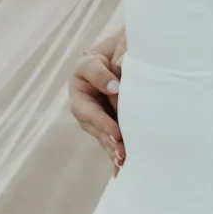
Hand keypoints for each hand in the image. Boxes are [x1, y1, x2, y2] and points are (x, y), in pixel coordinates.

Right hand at [67, 25, 125, 171]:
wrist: (130, 58)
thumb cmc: (127, 46)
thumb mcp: (126, 42)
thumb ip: (123, 51)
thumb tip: (121, 68)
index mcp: (84, 67)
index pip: (89, 70)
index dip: (102, 80)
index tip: (117, 87)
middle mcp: (82, 93)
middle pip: (88, 110)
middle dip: (104, 126)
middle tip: (119, 137)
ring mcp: (90, 112)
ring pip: (96, 129)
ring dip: (109, 144)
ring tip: (122, 156)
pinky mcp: (102, 126)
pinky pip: (106, 141)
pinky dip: (113, 155)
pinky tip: (120, 171)